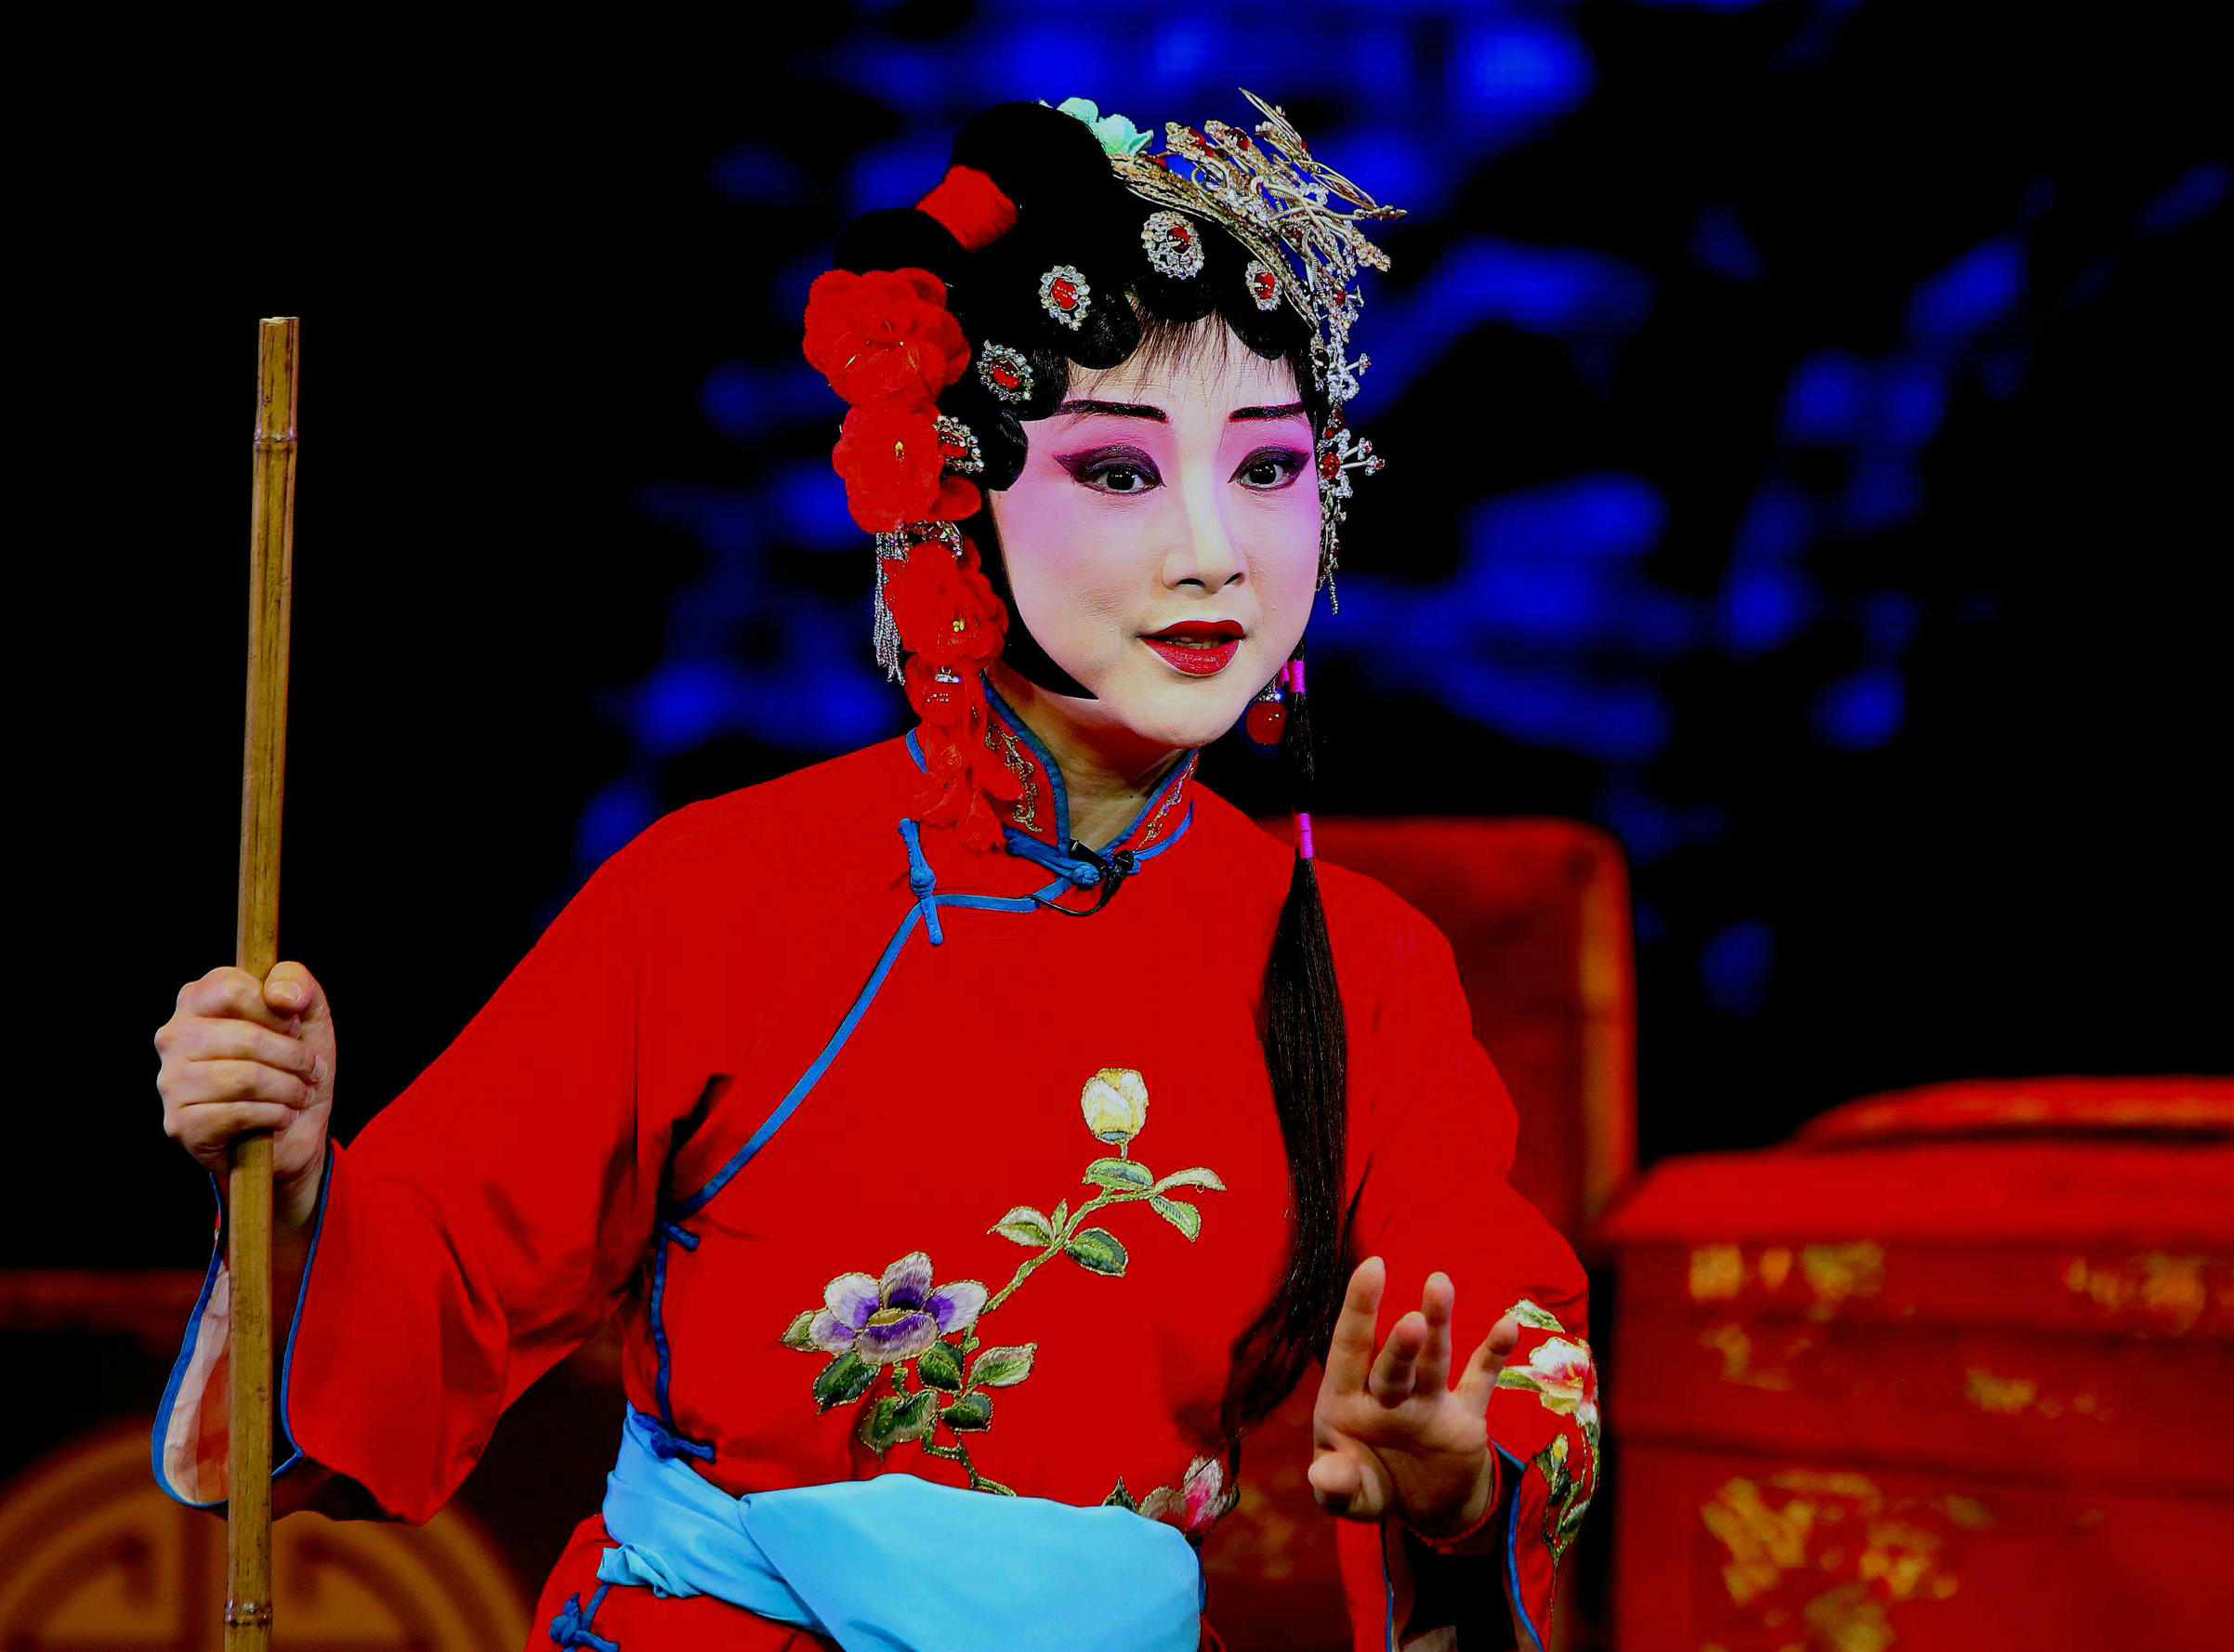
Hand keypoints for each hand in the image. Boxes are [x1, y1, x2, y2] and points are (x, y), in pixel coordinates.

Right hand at [156, 961, 335, 1230]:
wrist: (291, 1130)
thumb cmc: (291, 1064)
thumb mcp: (307, 1015)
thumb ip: (297, 983)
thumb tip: (280, 994)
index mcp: (197, 1001)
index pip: (229, 988)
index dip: (275, 1010)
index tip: (293, 1028)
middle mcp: (174, 1037)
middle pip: (245, 1037)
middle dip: (293, 1057)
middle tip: (311, 1069)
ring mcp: (171, 1081)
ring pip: (245, 1078)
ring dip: (289, 1089)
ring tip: (300, 1094)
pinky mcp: (179, 1123)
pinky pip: (237, 1114)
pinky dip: (275, 1116)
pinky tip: (282, 1116)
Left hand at [1308, 1255, 1519, 1535]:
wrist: (1424, 1507)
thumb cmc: (1371, 1486)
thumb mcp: (1348, 1495)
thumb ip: (1336, 1486)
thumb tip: (1324, 1475)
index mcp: (1348, 1402)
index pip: (1349, 1351)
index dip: (1358, 1310)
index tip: (1371, 1267)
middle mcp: (1388, 1393)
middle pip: (1393, 1363)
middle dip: (1402, 1345)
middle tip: (1412, 1322)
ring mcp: (1429, 1401)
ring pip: (1434, 1359)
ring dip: (1439, 1326)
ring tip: (1440, 1285)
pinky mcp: (1465, 1416)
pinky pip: (1480, 1380)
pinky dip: (1494, 1354)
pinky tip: (1508, 1325)